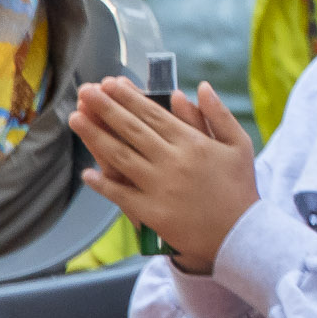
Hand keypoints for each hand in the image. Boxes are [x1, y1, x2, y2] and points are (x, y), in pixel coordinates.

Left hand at [69, 76, 259, 273]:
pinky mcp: (150, 212)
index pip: (154, 114)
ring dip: (95, 136)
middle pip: (132, 129)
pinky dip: (102, 184)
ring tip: (76, 118)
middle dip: (106, 108)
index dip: (129, 98)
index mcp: (193, 142)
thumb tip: (200, 87)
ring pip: (120, 156)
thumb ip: (218, 114)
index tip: (110, 84)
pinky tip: (86, 172)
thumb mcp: (239, 144)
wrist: (240, 232)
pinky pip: (120, 194)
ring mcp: (159, 187)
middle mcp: (172, 161)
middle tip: (86, 91)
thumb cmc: (240, 187)